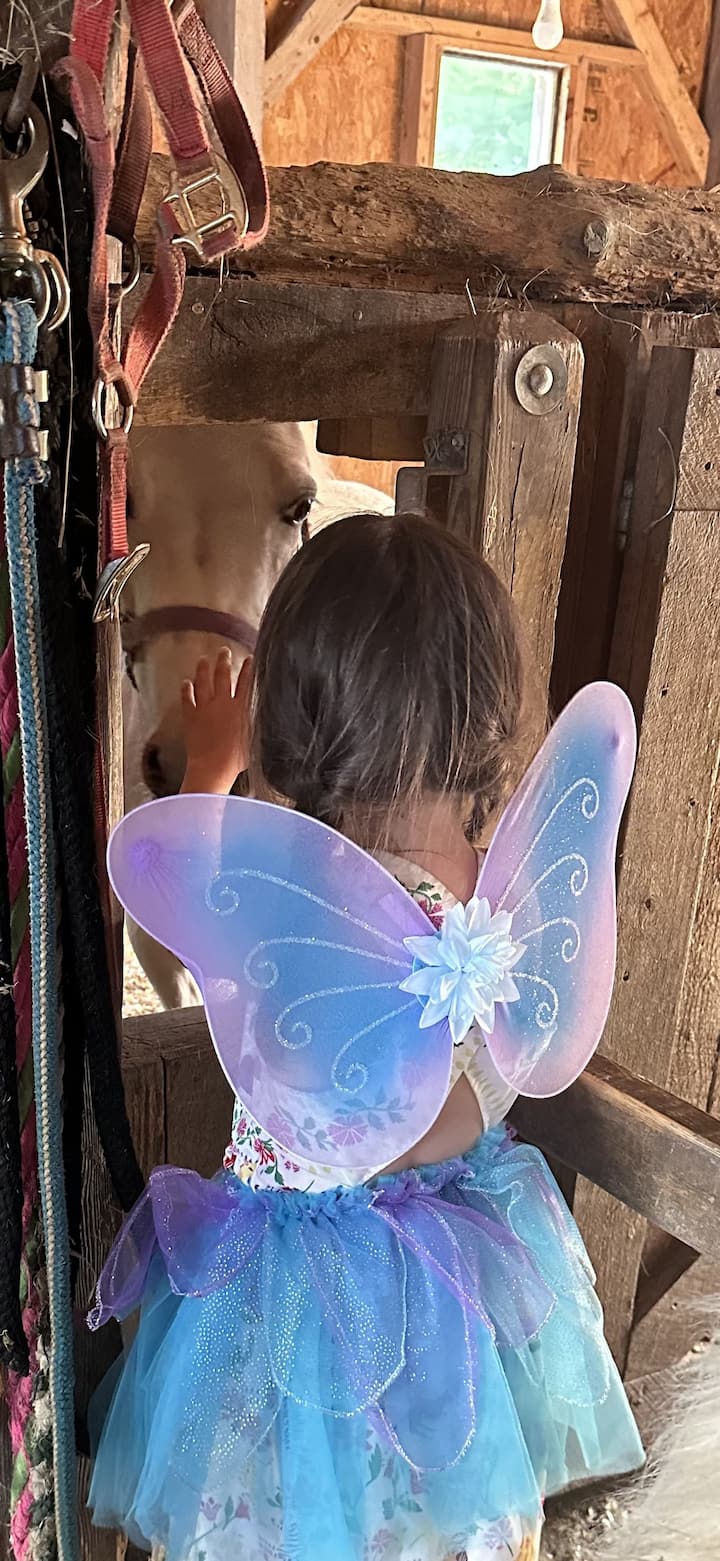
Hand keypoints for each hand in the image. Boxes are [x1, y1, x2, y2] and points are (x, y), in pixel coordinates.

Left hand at [180, 649, 252, 794]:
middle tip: (224, 651)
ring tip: (203, 660)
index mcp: (241, 708)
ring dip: (203, 669)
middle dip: (224, 661)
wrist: (213, 767)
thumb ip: (258, 725)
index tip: (250, 658)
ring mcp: (204, 708)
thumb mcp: (255, 741)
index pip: (246, 683)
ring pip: (203, 682)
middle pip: (223, 676)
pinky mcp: (190, 717)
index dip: (248, 669)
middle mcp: (222, 703)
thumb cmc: (237, 759)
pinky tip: (186, 682)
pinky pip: (187, 698)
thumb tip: (265, 718)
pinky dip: (186, 689)